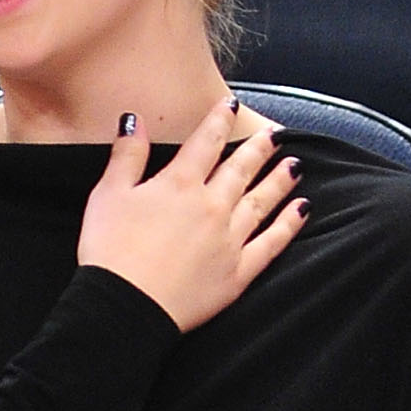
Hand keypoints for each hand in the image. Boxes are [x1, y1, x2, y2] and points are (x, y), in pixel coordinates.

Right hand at [77, 98, 305, 332]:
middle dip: (259, 148)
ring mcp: (230, 239)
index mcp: (180, 184)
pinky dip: (289, 224)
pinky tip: (302, 209)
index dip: (220, 120)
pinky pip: (271, 243)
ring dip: (279, 180)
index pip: (206, 142)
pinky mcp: (238, 272)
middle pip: (241, 169)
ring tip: (295, 165)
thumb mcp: (108, 195)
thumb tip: (134, 121)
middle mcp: (212, 205)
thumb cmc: (110, 252)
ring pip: (262, 201)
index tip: (232, 104)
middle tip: (275, 134)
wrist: (125, 306)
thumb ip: (126, 156)